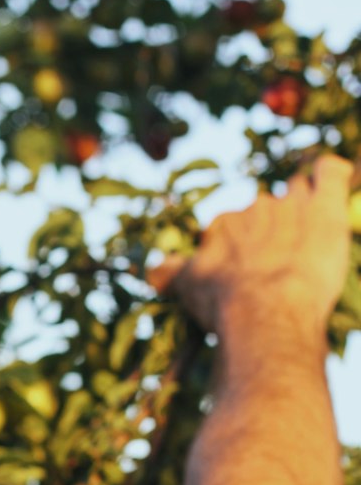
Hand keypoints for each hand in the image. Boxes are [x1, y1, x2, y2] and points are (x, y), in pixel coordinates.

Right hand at [148, 155, 353, 337]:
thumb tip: (152, 272)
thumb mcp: (189, 288)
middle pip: (267, 209)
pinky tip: (331, 181)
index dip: (242, 248)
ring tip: (309, 233)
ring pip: (299, 190)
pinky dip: (330, 174)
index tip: (249, 270)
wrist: (265, 311)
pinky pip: (331, 173)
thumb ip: (172, 273)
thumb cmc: (226, 303)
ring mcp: (291, 205)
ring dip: (303, 205)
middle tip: (281, 261)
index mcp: (225, 225)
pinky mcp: (324, 208)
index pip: (234, 227)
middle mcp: (255, 208)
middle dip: (273, 229)